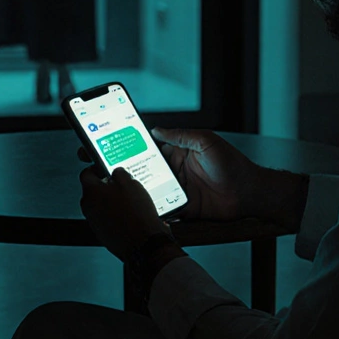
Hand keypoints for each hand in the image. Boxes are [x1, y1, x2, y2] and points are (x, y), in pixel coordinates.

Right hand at [77, 129, 307, 227]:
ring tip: (102, 185)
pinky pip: (157, 209)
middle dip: (113, 164)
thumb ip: (181, 135)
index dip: (123, 142)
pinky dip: (143, 209)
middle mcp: (170, 170)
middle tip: (89, 161)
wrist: (249, 193)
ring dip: (125, 188)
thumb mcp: (207, 142)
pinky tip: (126, 208)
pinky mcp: (178, 208)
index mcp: (174, 151)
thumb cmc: (231, 163)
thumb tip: (154, 129)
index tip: (102, 138)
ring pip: (142, 189)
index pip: (143, 145)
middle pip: (136, 167)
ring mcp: (172, 190)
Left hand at [79, 166, 169, 261]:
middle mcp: (89, 208)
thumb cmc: (135, 213)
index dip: (96, 168)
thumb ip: (119, 174)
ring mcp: (95, 222)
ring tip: (130, 199)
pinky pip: (108, 219)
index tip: (105, 167)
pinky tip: (131, 214)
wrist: (143, 242)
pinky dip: (116, 215)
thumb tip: (116, 172)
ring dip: (112, 201)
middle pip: (93, 191)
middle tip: (122, 183)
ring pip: (101, 206)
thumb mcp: (130, 183)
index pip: (86, 174)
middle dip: (106, 186)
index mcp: (91, 192)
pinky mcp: (104, 234)